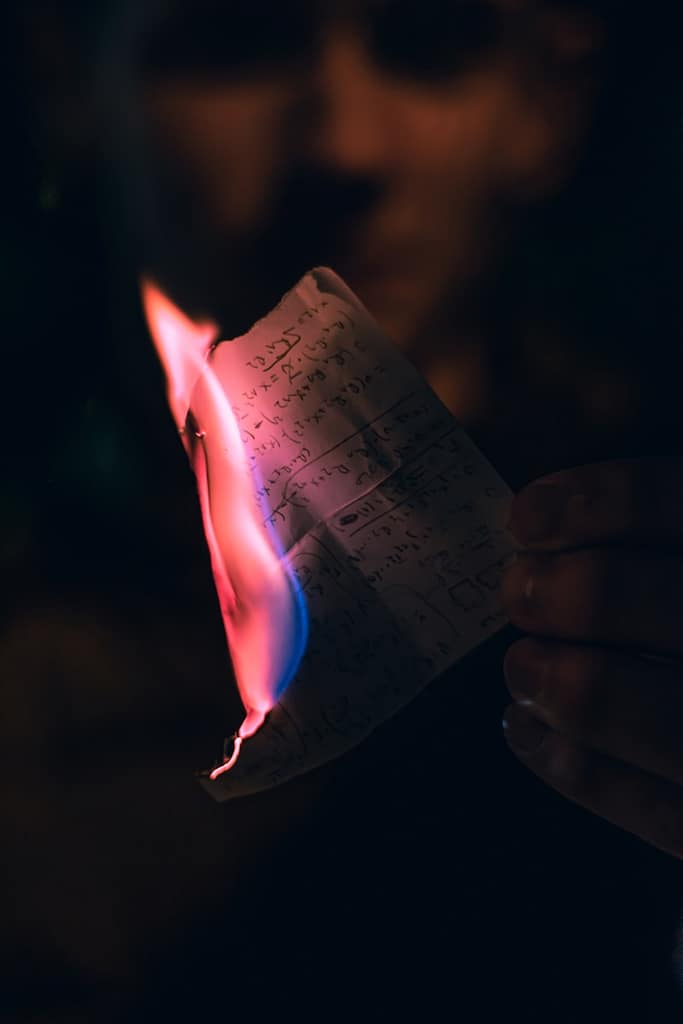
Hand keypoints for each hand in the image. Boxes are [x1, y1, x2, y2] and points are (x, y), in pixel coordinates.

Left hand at [500, 458, 682, 858]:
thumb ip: (659, 548)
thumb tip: (547, 522)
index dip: (611, 503)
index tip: (530, 514)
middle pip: (670, 607)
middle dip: (579, 594)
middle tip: (520, 590)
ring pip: (660, 718)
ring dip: (572, 687)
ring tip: (523, 666)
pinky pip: (660, 810)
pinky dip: (581, 770)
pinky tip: (528, 730)